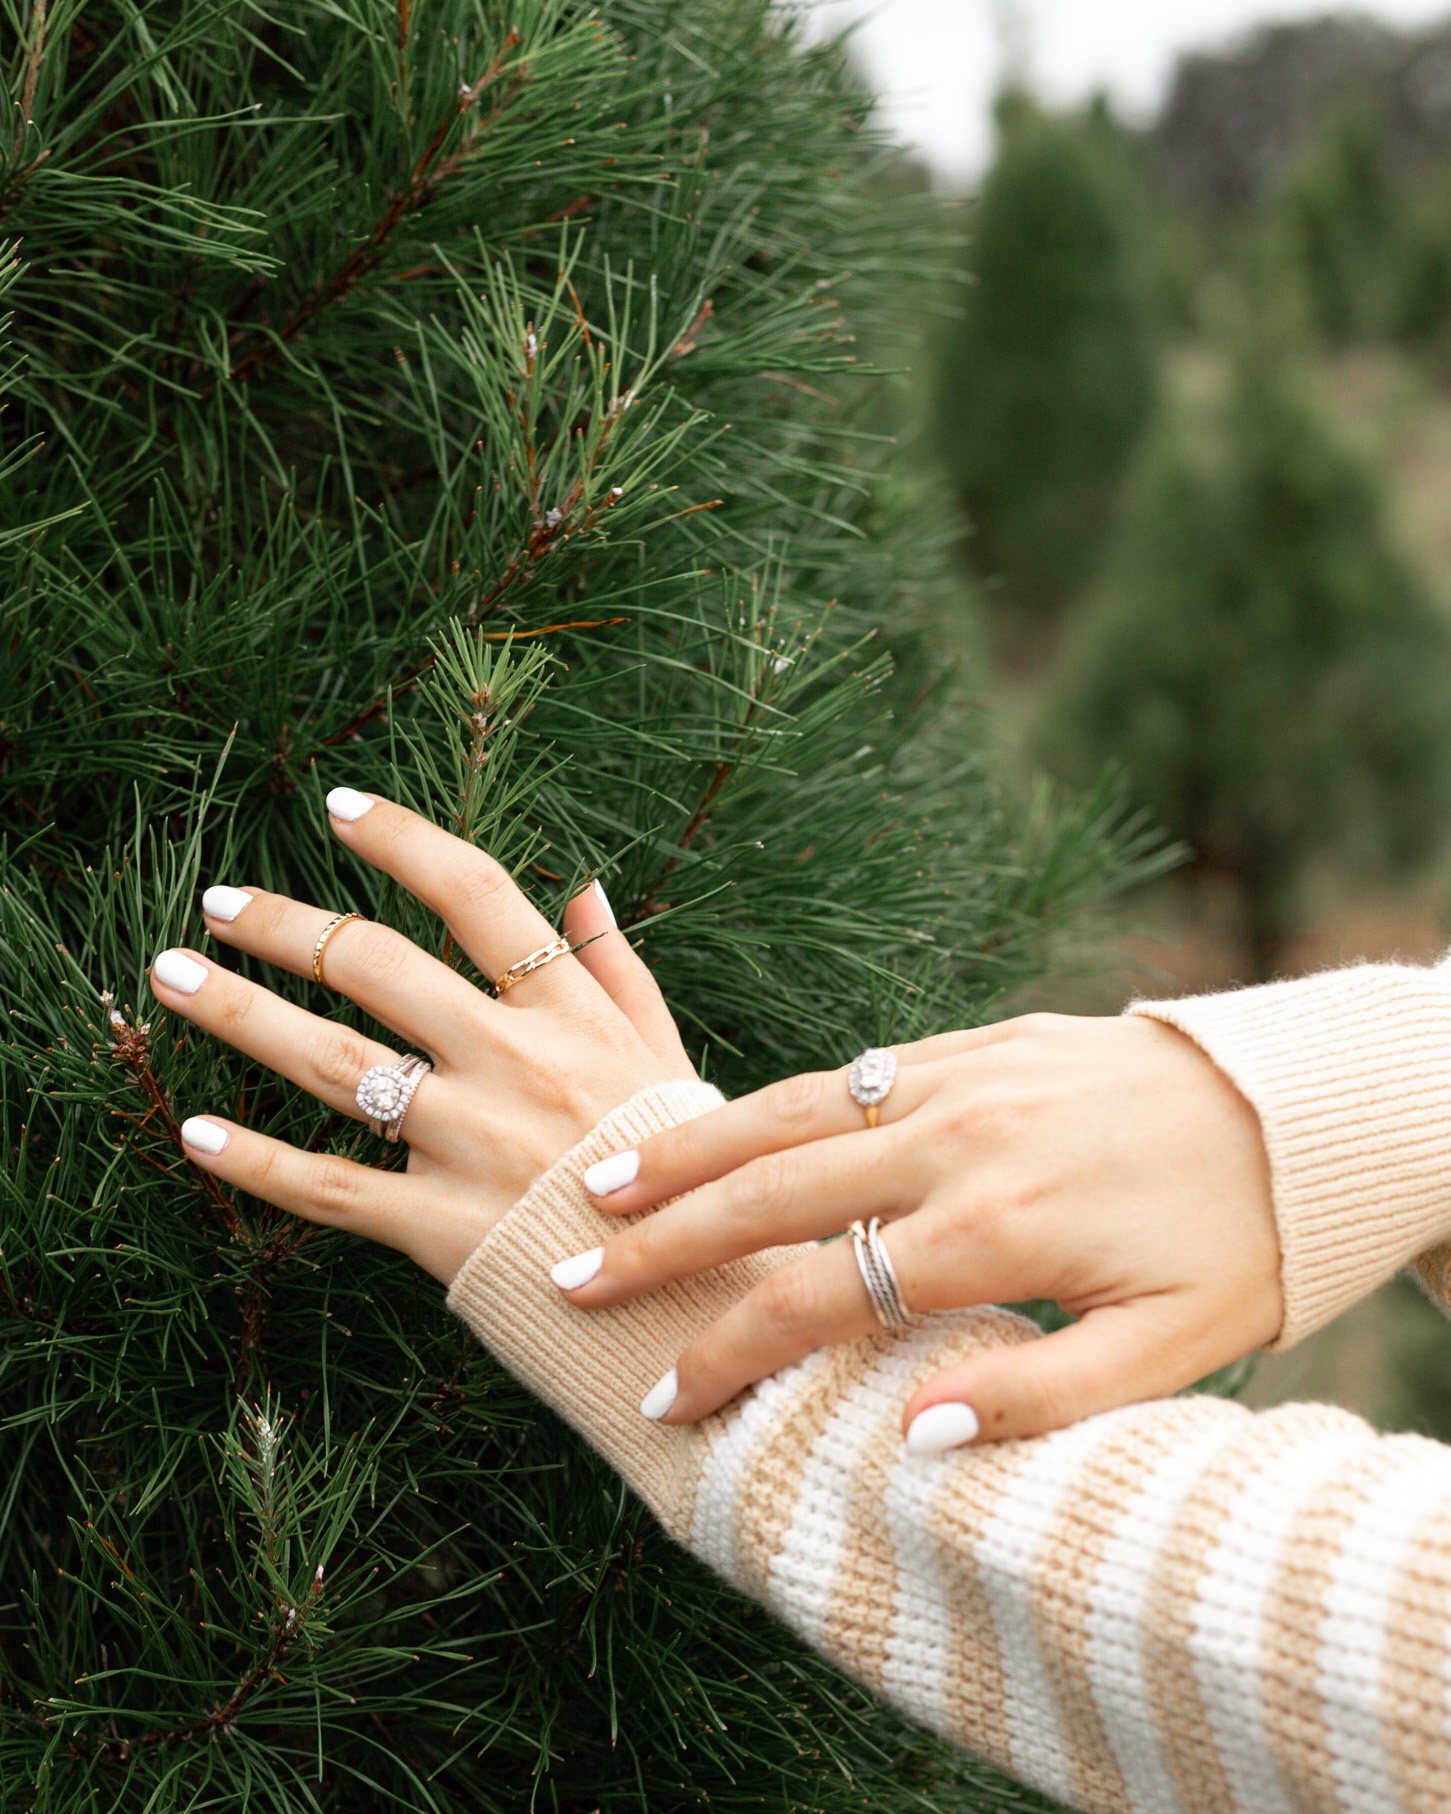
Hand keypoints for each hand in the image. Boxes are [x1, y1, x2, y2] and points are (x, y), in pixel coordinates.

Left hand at [151, 791, 692, 1283]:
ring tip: (169, 976)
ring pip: (333, 1061)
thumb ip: (619, 971)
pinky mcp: (440, 1228)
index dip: (403, 841)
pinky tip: (192, 1130)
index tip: (338, 808)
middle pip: (378, 966)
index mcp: (572, 1013)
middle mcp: (515, 1063)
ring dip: (240, 1013)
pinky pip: (326, 1187)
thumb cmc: (683, 1175)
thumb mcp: (666, 1058)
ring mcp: (473, 1145)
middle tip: (217, 903)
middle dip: (285, 926)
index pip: (477, 896)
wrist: (693, 1304)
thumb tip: (582, 886)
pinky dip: (253, 1159)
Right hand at [552, 1013, 1281, 1445]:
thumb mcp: (1175, 1349)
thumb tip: (910, 1436)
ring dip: (696, 1147)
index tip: (659, 1393)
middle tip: (569, 1268)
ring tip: (608, 1181)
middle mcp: (961, 1136)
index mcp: (1000, 1224)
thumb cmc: (1245, 1242)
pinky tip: (729, 1128)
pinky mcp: (982, 1037)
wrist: (1307, 1107)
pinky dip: (778, 1101)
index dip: (728, 1349)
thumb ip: (1043, 1395)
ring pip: (797, 1108)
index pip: (823, 1293)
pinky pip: (857, 1069)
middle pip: (776, 1186)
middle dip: (665, 1236)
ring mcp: (966, 1073)